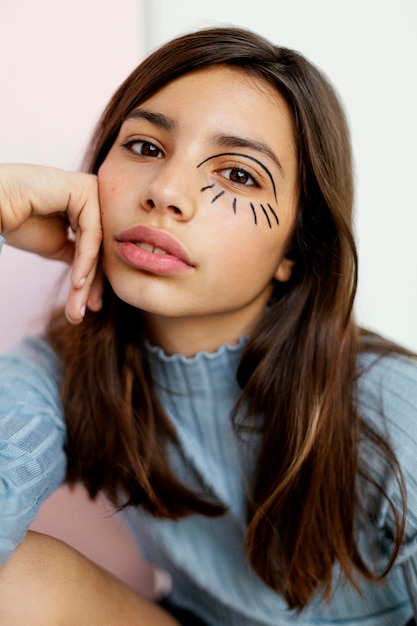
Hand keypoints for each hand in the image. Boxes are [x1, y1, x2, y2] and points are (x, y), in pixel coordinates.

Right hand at [0, 163, 102, 322]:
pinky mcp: (86, 189)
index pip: (97, 250)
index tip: (87, 308)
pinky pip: (92, 233)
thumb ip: (80, 256)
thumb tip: (98, 281)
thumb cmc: (17, 221)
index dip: (92, 282)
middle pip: (98, 249)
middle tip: (79, 314)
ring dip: (85, 280)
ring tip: (76, 306)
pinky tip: (76, 283)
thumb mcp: (57, 246)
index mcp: (88, 207)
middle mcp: (93, 197)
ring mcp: (92, 191)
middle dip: (88, 286)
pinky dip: (85, 261)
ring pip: (96, 245)